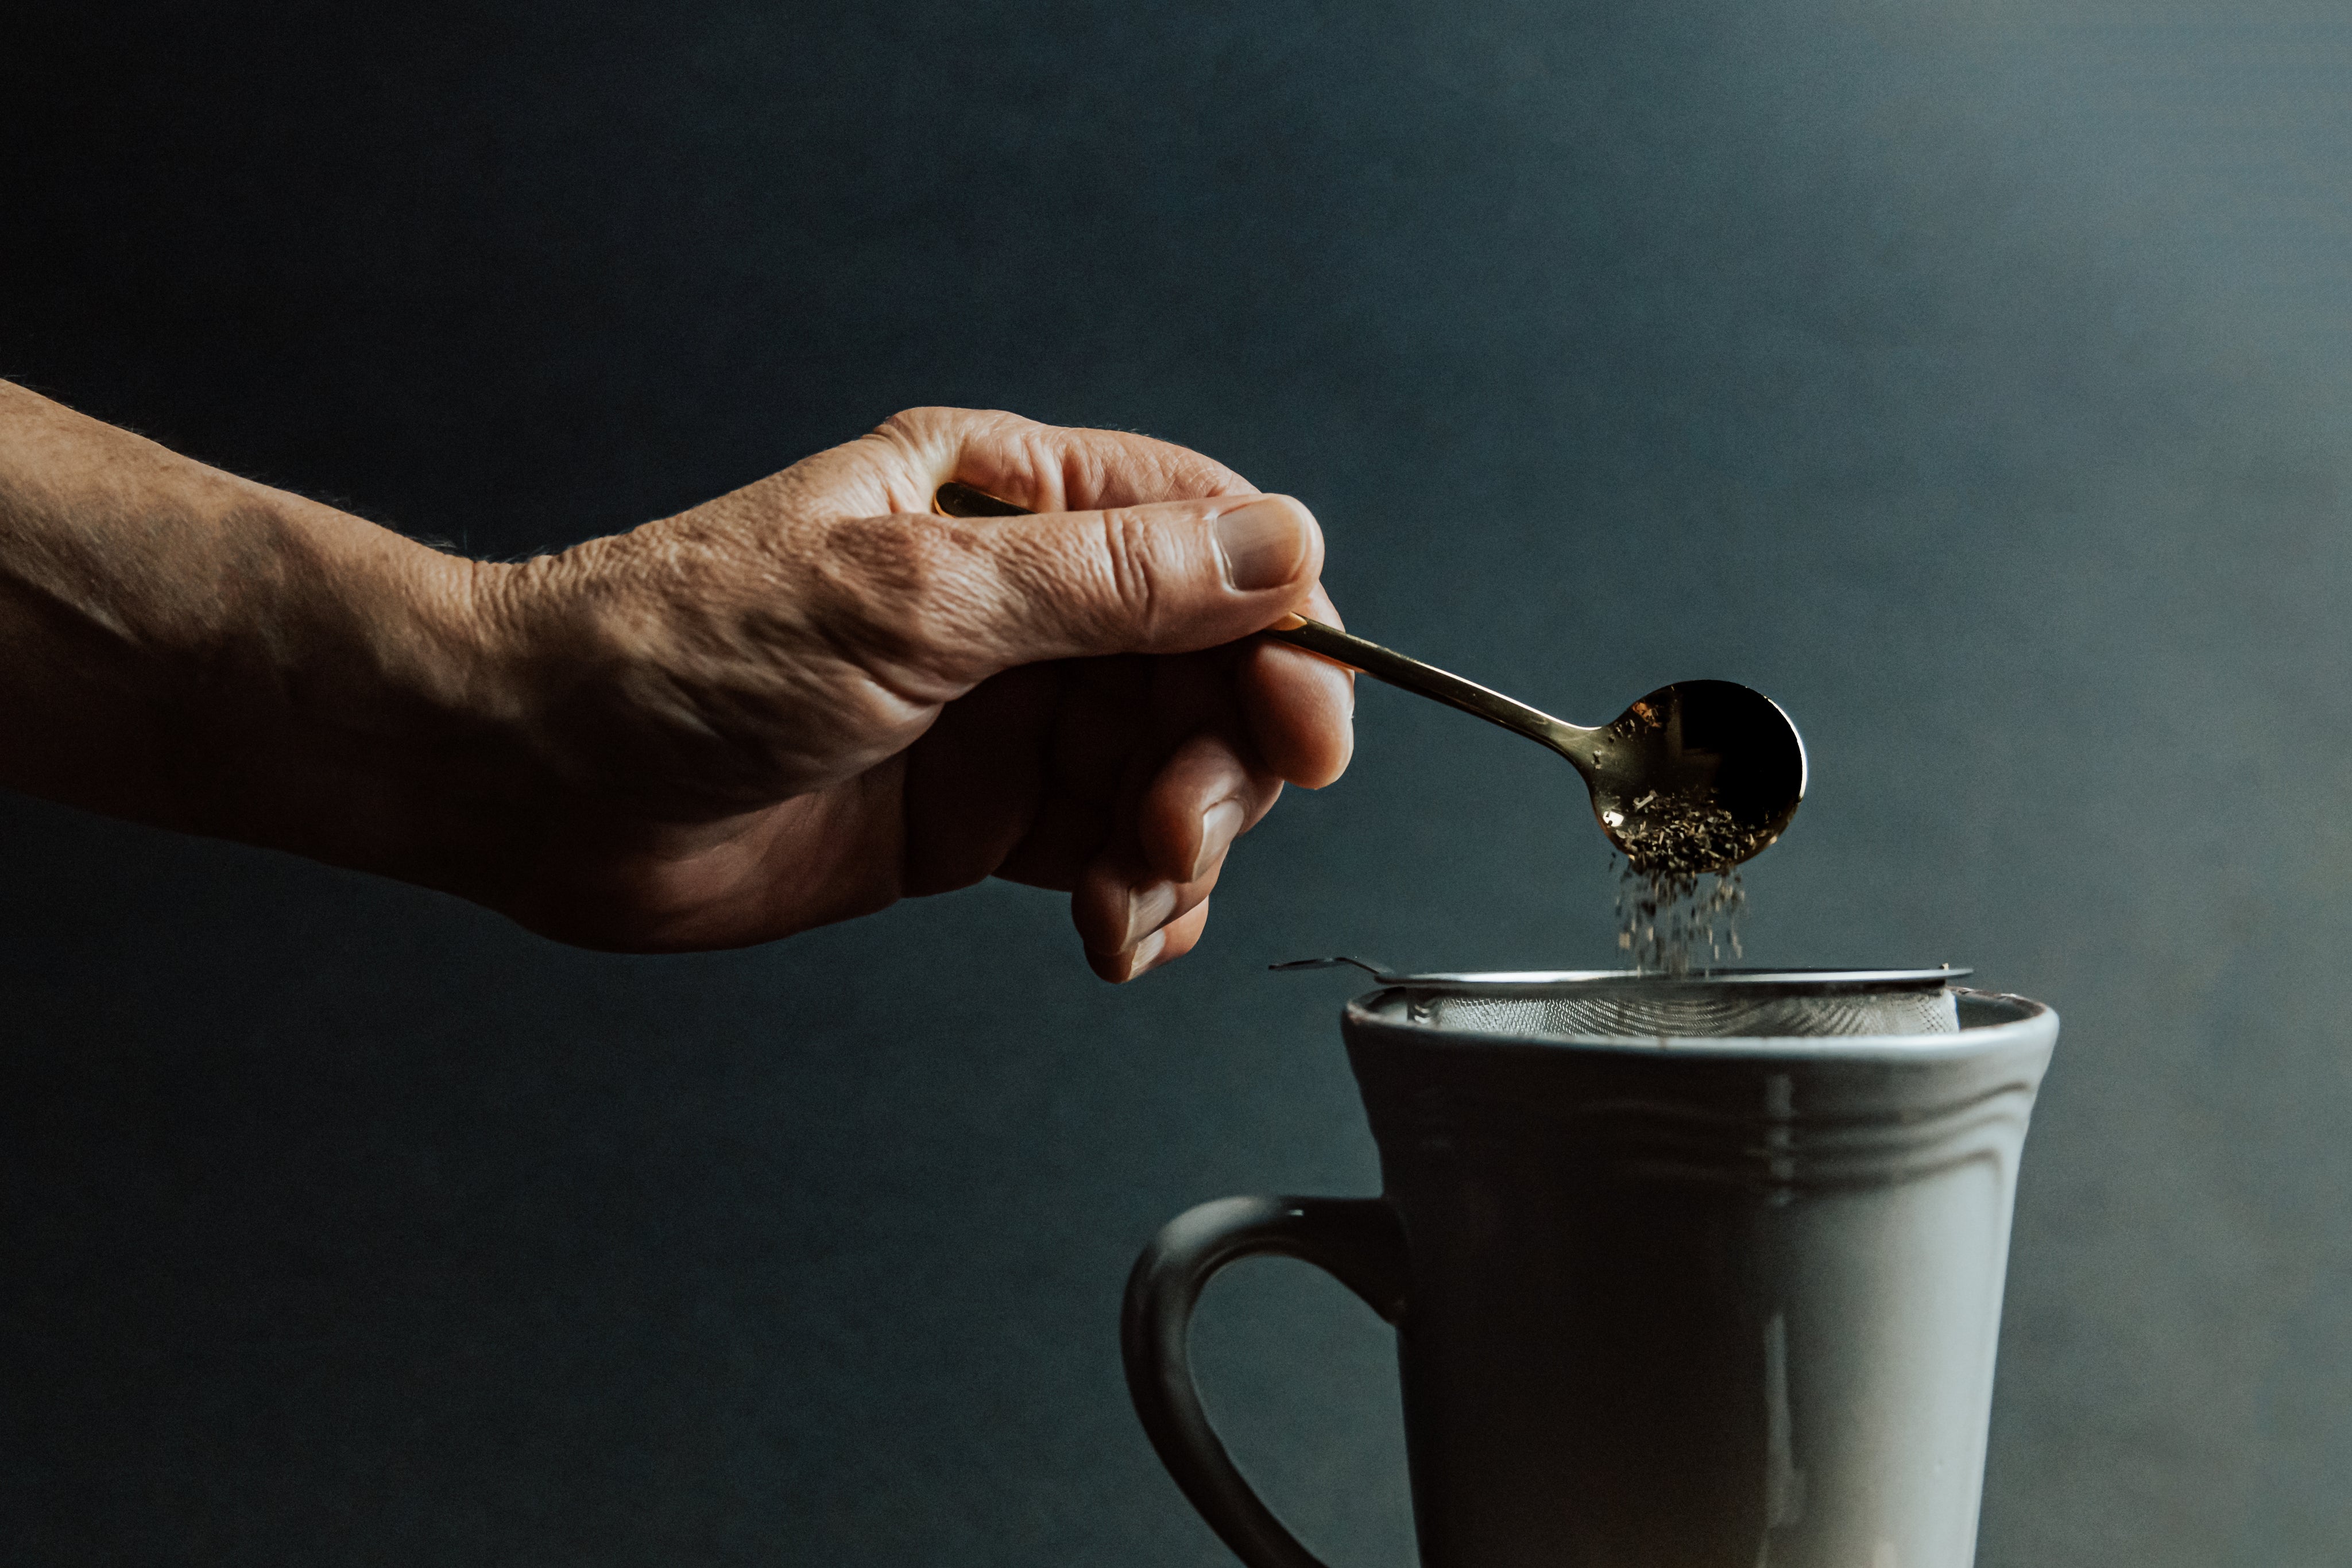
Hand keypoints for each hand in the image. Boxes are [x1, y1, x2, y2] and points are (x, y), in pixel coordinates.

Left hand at [463, 407, 1352, 974]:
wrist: (533, 780)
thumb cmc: (679, 653)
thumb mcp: (911, 605)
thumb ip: (1104, 585)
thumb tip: (1280, 548)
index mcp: (1010, 501)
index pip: (1211, 545)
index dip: (1281, 633)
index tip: (1306, 725)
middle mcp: (1023, 603)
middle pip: (1208, 674)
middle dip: (1220, 763)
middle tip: (1174, 833)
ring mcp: (1002, 714)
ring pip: (1168, 775)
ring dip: (1181, 850)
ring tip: (1125, 903)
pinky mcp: (975, 817)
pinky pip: (1107, 854)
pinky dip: (1137, 900)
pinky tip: (1115, 935)